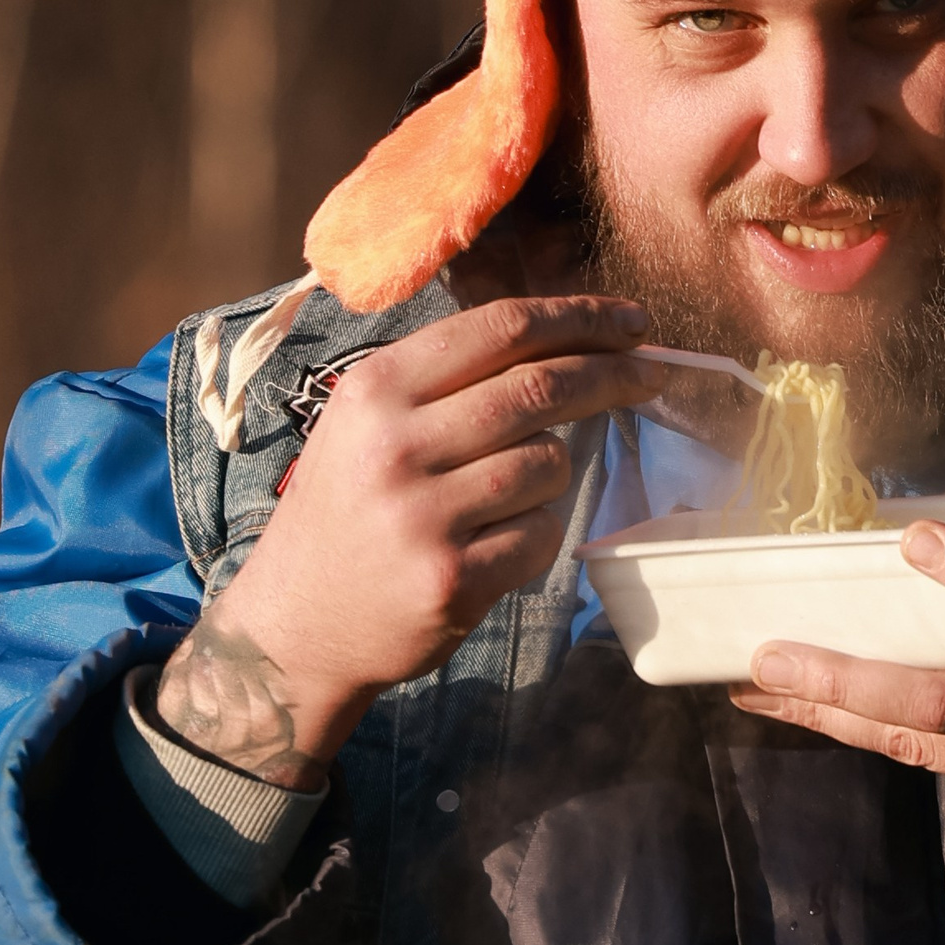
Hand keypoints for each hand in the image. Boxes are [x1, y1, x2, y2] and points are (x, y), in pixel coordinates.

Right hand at [156, 295, 653, 783]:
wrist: (295, 626)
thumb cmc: (346, 513)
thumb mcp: (364, 425)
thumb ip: (444, 382)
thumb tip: (563, 342)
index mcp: (375, 390)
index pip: (500, 329)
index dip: (579, 318)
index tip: (631, 324)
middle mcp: (396, 446)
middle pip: (539, 388)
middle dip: (610, 376)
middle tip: (649, 377)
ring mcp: (425, 516)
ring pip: (548, 464)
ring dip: (551, 473)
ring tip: (504, 496)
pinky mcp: (454, 579)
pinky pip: (542, 535)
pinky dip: (536, 534)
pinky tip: (494, 545)